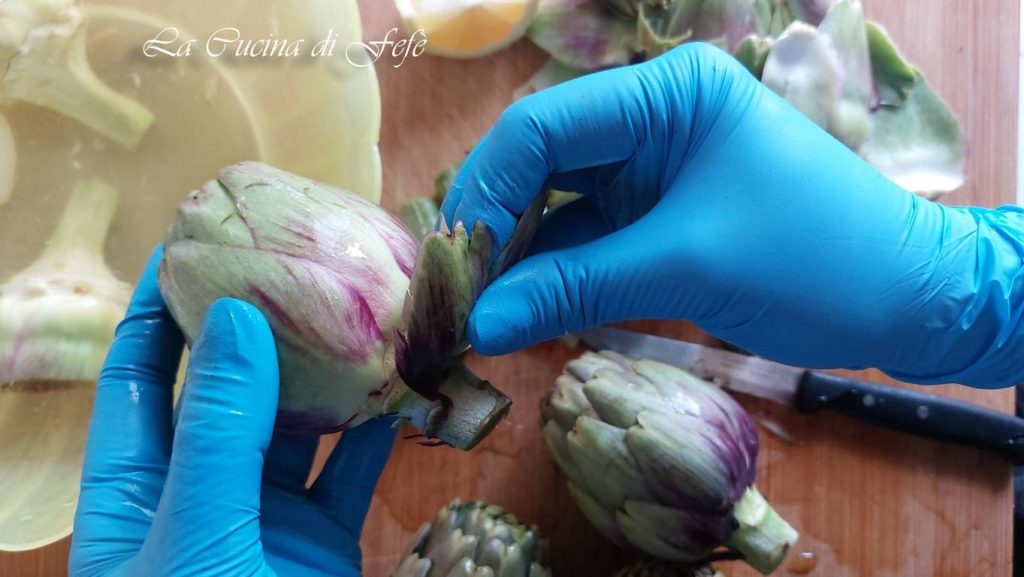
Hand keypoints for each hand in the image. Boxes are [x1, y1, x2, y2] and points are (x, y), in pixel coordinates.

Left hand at [70, 247, 394, 576]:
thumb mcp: (194, 534)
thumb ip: (217, 433)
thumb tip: (235, 316)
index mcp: (133, 495)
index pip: (136, 380)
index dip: (156, 312)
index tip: (190, 245)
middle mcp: (198, 495)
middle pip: (222, 393)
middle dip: (254, 330)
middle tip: (290, 262)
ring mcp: (263, 520)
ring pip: (292, 430)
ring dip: (324, 378)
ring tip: (356, 314)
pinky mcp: (323, 543)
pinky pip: (349, 474)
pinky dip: (372, 433)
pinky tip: (394, 386)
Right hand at [442, 43, 1023, 387]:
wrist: (908, 300)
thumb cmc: (812, 260)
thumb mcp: (686, 267)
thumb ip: (575, 289)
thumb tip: (478, 324)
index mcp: (667, 93)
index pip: (545, 125)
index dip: (489, 190)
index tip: (454, 258)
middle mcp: (650, 120)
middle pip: (543, 164)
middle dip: (498, 226)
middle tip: (455, 290)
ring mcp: (652, 170)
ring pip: (559, 207)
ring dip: (520, 258)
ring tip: (476, 310)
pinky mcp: (657, 219)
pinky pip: (588, 241)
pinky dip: (556, 278)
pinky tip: (520, 313)